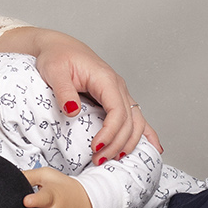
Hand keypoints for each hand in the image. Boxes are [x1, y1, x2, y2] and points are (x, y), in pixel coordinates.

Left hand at [0, 27, 161, 160]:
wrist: (59, 47)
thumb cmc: (57, 57)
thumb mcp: (54, 71)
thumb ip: (63, 90)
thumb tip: (73, 110)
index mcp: (106, 79)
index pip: (118, 111)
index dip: (110, 132)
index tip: (95, 147)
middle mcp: (118, 87)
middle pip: (129, 121)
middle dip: (117, 144)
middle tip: (98, 160)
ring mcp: (119, 93)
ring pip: (136, 121)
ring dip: (128, 142)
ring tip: (112, 159)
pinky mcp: (116, 98)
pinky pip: (135, 117)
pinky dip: (145, 133)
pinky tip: (153, 147)